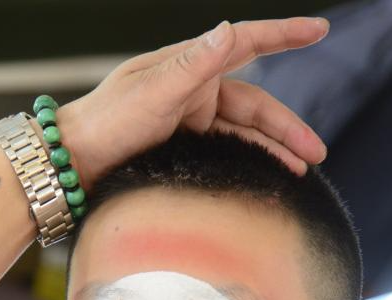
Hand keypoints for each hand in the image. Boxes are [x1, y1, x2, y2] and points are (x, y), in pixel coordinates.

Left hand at [58, 17, 329, 186]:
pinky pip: (226, 153)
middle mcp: (193, 91)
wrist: (71, 163)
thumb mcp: (151, 93)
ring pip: (244, 133)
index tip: (320, 28)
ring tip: (300, 173)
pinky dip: (249, 163)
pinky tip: (266, 179)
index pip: (245, 44)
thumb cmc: (105, 122)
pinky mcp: (183, 149)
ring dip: (272, 151)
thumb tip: (229, 30)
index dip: (283, 35)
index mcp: (188, 67)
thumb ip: (192, 66)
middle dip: (287, 128)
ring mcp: (189, 121)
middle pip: (254, 105)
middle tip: (316, 154)